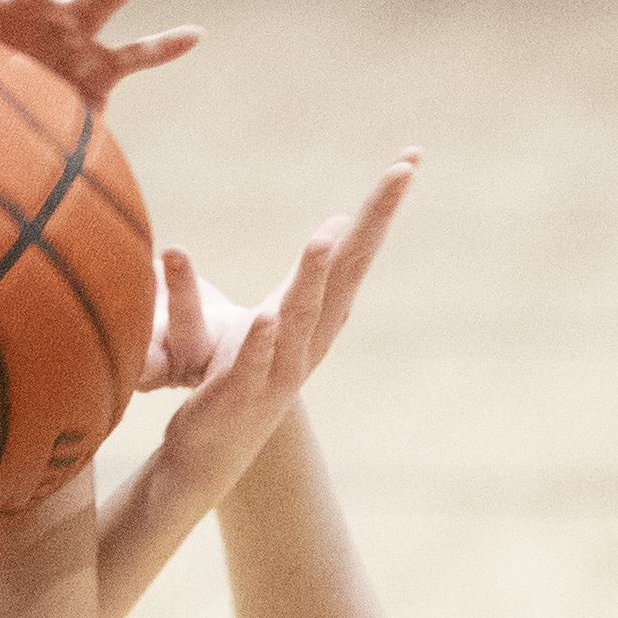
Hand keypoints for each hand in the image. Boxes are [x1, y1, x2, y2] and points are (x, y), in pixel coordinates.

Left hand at [107, 154, 418, 538]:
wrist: (208, 458)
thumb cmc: (242, 380)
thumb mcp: (279, 321)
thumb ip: (309, 279)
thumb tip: (338, 229)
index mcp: (319, 319)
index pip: (358, 255)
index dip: (383, 210)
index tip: (409, 160)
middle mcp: (310, 342)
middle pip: (348, 276)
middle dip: (373, 225)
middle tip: (398, 176)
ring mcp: (280, 370)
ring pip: (303, 317)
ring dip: (315, 277)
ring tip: (326, 235)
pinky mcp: (241, 395)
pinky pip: (253, 364)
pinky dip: (263, 342)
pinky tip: (267, 317)